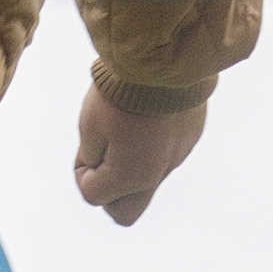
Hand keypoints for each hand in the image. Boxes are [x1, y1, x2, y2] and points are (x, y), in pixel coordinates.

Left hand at [74, 81, 203, 225]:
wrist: (167, 58)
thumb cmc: (122, 91)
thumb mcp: (90, 123)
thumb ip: (91, 154)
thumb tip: (98, 165)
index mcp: (131, 176)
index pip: (92, 196)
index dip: (81, 171)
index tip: (88, 144)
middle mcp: (157, 174)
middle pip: (124, 213)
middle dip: (108, 192)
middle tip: (103, 158)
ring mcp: (178, 156)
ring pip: (147, 182)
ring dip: (130, 167)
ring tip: (125, 129)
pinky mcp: (191, 137)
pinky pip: (166, 156)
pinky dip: (151, 147)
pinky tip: (146, 117)